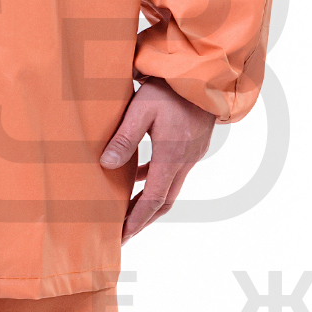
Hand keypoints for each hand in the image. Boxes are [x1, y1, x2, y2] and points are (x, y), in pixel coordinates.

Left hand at [100, 77, 215, 239]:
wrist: (204, 74)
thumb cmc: (171, 89)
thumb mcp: (141, 109)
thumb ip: (124, 138)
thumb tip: (106, 165)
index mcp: (171, 158)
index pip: (152, 200)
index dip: (136, 221)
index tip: (121, 236)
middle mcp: (184, 161)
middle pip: (163, 201)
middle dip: (142, 219)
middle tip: (123, 233)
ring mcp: (191, 154)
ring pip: (169, 187)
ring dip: (149, 201)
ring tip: (128, 210)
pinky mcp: (193, 144)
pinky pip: (173, 171)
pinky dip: (155, 179)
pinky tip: (138, 175)